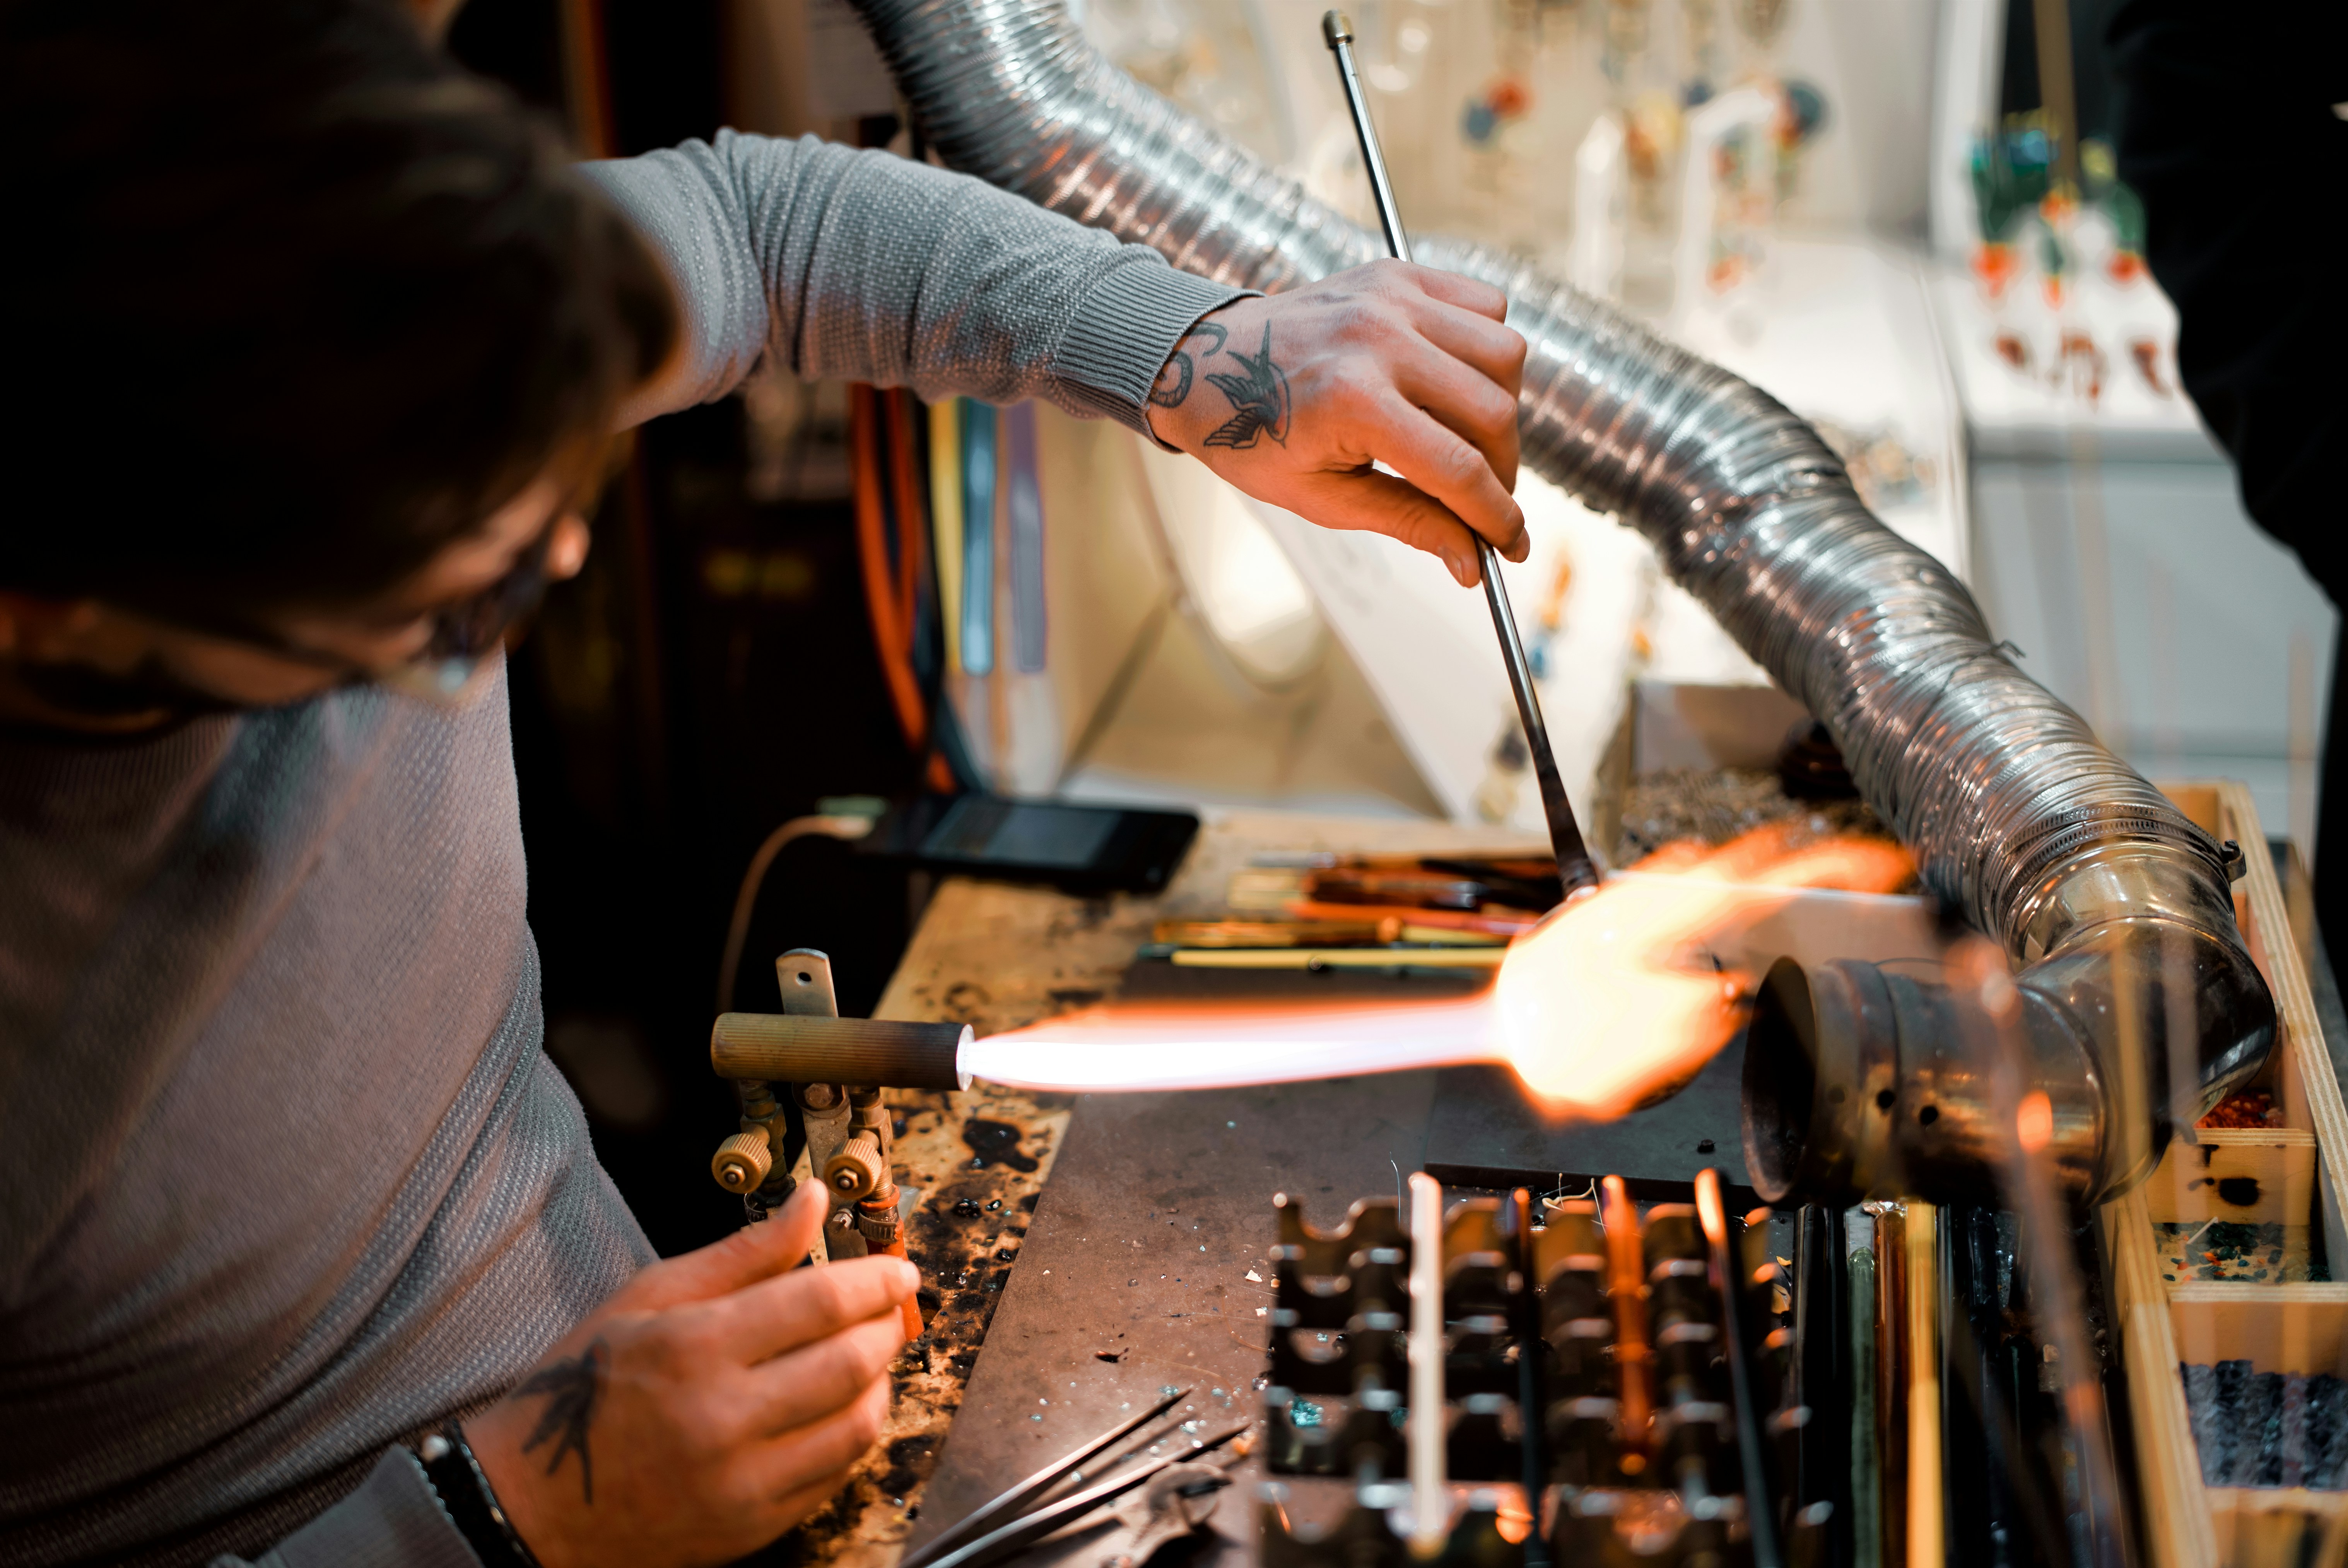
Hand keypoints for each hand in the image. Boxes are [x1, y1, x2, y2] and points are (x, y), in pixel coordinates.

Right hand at [468, 1183, 915, 1567]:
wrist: (532, 1504)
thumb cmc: (589, 1387)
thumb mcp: (652, 1297)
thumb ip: (745, 1252)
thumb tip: (812, 1201)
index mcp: (694, 1348)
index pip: (821, 1302)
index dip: (874, 1279)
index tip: (898, 1268)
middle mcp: (722, 1418)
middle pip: (850, 1362)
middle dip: (887, 1325)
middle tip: (892, 1305)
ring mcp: (741, 1482)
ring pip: (856, 1424)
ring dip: (881, 1380)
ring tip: (871, 1352)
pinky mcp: (752, 1527)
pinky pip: (835, 1475)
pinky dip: (855, 1432)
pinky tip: (845, 1404)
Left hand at [1143, 259, 1528, 586]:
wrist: (1204, 363)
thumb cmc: (1254, 435)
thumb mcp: (1320, 497)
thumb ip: (1406, 521)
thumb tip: (1473, 562)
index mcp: (1353, 401)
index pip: (1460, 469)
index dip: (1496, 516)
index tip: (1511, 547)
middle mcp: (1380, 339)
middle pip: (1494, 412)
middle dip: (1503, 470)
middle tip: (1483, 498)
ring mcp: (1392, 298)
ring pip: (1504, 353)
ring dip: (1502, 406)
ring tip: (1468, 437)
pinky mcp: (1398, 273)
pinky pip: (1485, 305)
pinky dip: (1487, 348)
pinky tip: (1455, 381)